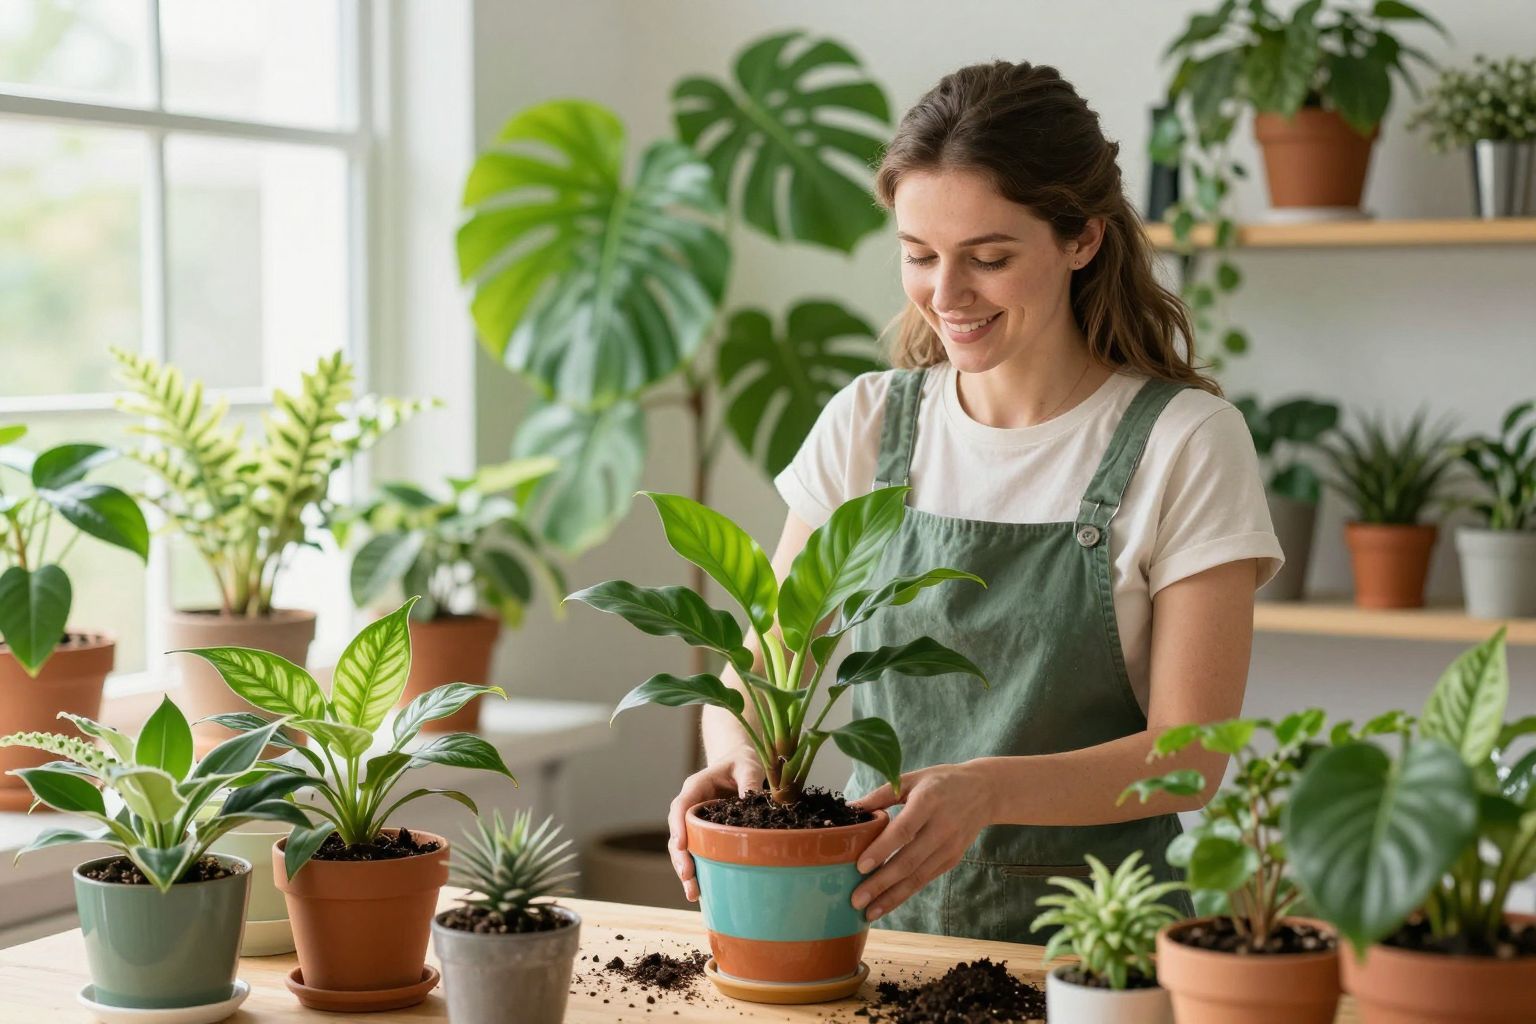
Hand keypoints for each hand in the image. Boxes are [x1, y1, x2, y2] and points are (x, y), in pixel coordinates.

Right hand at [667, 751, 764, 901]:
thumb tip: (753, 801)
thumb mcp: (748, 766)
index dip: (678, 826)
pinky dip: (698, 870)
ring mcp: (696, 822)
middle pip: (678, 833)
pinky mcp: (705, 833)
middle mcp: (691, 806)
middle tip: (687, 877)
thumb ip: (749, 781)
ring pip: (684, 848)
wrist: (740, 763)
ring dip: (686, 869)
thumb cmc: (742, 762)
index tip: (680, 845)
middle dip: (680, 857)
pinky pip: (697, 852)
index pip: (680, 806)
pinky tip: (702, 890)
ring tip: (692, 893)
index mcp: (696, 787)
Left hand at [847, 762, 993, 921]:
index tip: (860, 866)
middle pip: (909, 860)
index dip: (882, 849)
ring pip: (918, 877)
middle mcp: (942, 827)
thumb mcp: (912, 779)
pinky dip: (905, 894)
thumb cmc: (941, 782)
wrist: (985, 791)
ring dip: (892, 897)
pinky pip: (926, 879)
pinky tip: (887, 903)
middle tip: (856, 900)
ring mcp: (949, 847)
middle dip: (881, 883)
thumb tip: (850, 809)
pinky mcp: (952, 859)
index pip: (904, 830)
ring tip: (868, 912)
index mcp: (928, 801)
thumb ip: (881, 795)